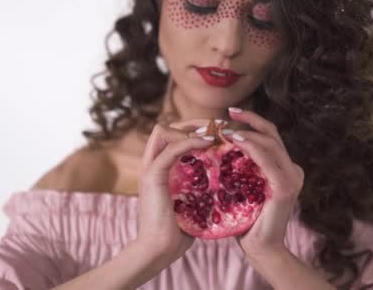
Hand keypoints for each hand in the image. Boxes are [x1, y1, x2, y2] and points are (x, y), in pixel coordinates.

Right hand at [134, 119, 212, 263]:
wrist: (159, 250)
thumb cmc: (177, 233)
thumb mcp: (192, 204)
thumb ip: (201, 191)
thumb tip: (223, 187)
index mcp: (159, 169)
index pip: (171, 137)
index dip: (193, 131)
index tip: (217, 134)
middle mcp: (151, 164)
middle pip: (166, 127)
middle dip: (192, 123)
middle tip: (217, 127)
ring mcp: (149, 168)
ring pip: (164, 131)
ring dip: (190, 128)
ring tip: (213, 134)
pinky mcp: (152, 175)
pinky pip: (171, 149)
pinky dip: (190, 142)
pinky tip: (209, 144)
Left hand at [226, 108, 304, 256]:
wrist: (260, 249)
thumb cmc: (247, 222)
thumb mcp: (243, 189)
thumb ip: (240, 170)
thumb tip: (218, 148)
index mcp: (285, 169)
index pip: (269, 137)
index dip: (252, 121)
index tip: (231, 113)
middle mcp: (293, 170)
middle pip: (272, 134)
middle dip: (249, 119)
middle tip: (228, 113)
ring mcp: (292, 178)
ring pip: (270, 143)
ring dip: (246, 133)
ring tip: (226, 129)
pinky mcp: (285, 188)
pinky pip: (267, 161)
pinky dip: (251, 148)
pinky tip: (235, 142)